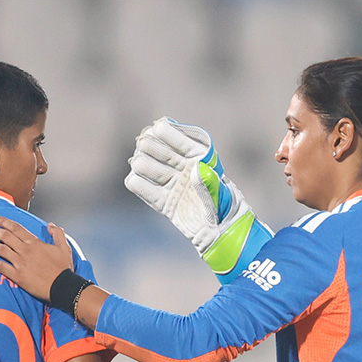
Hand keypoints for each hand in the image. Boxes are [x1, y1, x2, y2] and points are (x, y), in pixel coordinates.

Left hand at [0, 218, 73, 301]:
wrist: (63, 286)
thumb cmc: (63, 269)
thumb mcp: (64, 248)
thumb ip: (57, 234)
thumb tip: (51, 225)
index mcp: (35, 243)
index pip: (16, 228)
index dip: (4, 222)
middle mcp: (25, 250)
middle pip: (5, 236)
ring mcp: (20, 263)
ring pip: (1, 249)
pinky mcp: (18, 276)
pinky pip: (1, 267)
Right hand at [124, 117, 271, 279]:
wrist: (221, 232)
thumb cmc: (226, 207)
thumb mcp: (222, 191)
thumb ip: (209, 181)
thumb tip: (195, 170)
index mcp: (197, 156)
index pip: (177, 137)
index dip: (166, 131)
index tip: (158, 129)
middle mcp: (181, 167)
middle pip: (157, 147)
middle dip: (149, 145)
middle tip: (145, 147)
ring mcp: (170, 183)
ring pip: (146, 165)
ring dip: (141, 163)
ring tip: (140, 164)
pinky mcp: (163, 202)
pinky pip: (142, 188)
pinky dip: (136, 183)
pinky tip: (135, 180)